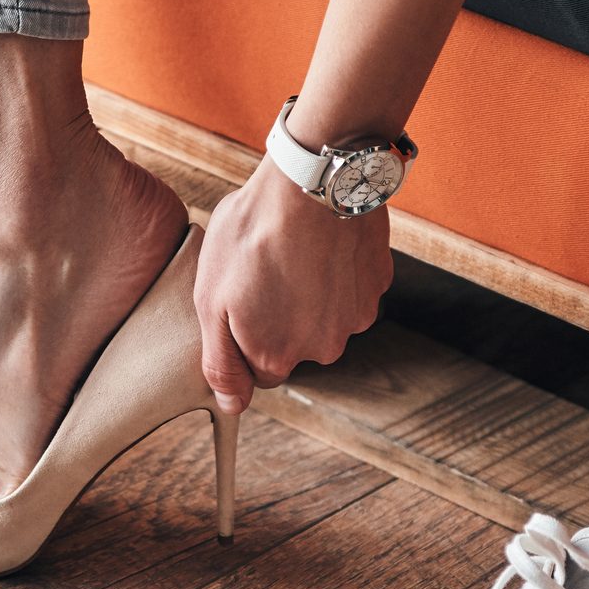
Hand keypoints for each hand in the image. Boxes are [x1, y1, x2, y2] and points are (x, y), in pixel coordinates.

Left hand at [195, 158, 394, 414]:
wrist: (312, 182)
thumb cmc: (252, 235)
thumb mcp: (211, 299)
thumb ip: (220, 363)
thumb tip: (231, 406)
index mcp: (276, 356)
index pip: (258, 371)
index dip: (244, 335)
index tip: (240, 300)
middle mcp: (322, 349)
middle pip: (294, 345)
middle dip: (278, 316)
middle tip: (264, 271)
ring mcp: (355, 317)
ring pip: (325, 317)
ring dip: (310, 294)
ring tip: (293, 253)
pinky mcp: (377, 285)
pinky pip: (350, 289)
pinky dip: (337, 273)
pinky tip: (321, 244)